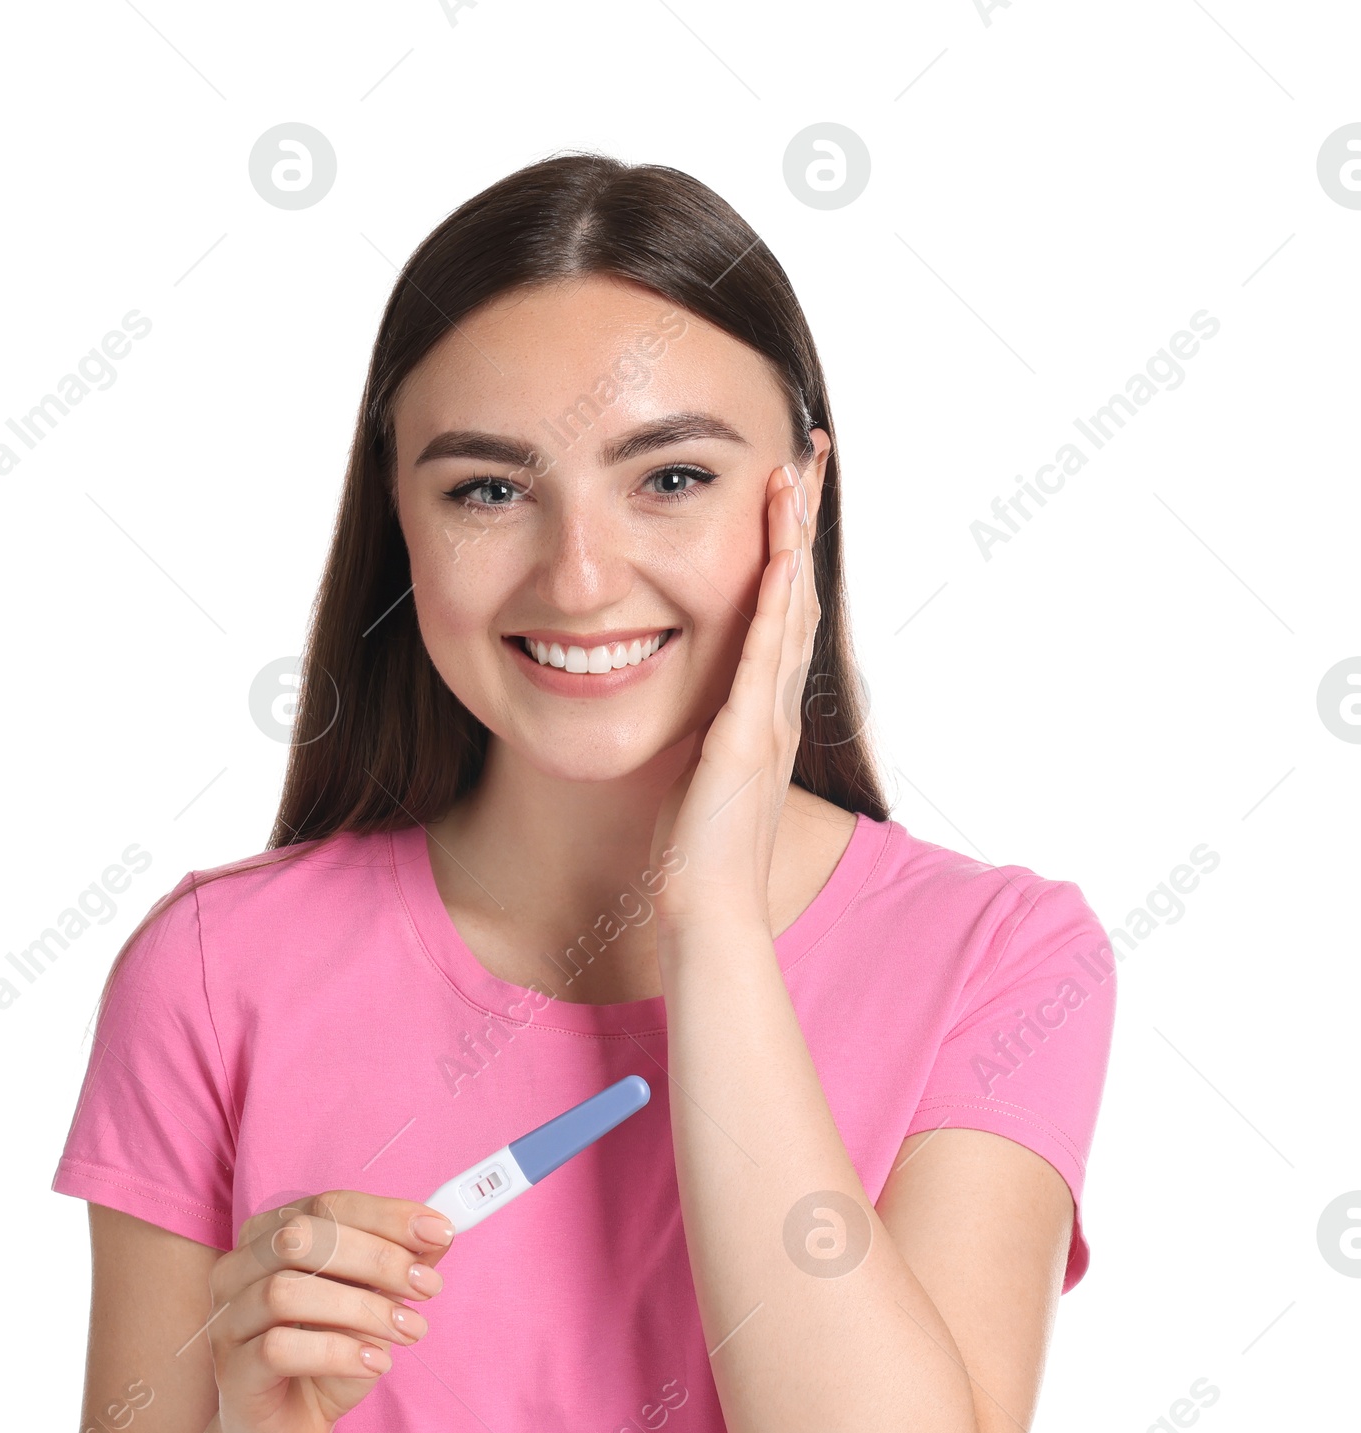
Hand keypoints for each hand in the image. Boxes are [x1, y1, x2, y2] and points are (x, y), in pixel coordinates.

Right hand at [202, 1192, 454, 1432]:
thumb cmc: (326, 1359)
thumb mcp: (370, 1304)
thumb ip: (398, 1267)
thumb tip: (438, 1234)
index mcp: (268, 1237)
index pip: (327, 1205)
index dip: (386, 1216)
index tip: (440, 1233)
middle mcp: (237, 1269)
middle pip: (302, 1238)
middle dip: (376, 1257)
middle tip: (427, 1288)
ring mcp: (227, 1320)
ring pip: (285, 1292)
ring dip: (363, 1309)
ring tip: (410, 1331)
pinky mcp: (231, 1371)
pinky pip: (277, 1349)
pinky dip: (337, 1351)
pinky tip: (376, 1363)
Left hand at [651, 448, 823, 930]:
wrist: (709, 909)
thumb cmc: (698, 853)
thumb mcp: (699, 772)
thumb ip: (704, 732)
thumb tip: (692, 706)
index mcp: (765, 711)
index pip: (780, 611)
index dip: (786, 548)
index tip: (786, 490)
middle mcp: (777, 706)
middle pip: (797, 593)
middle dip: (801, 521)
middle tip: (808, 454)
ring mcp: (768, 720)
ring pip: (789, 612)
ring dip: (793, 542)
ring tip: (796, 479)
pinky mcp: (747, 739)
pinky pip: (764, 659)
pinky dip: (773, 605)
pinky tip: (778, 560)